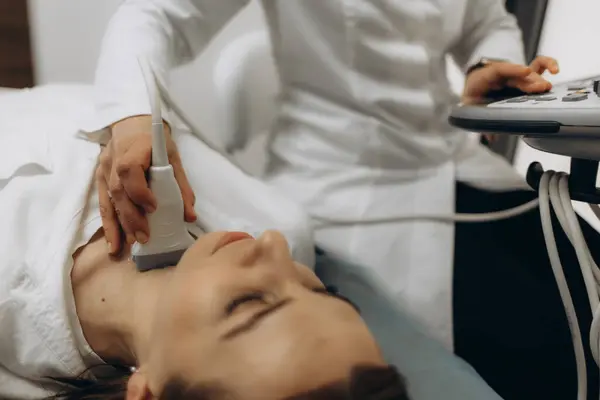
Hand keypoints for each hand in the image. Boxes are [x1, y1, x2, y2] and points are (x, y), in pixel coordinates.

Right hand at [96, 115, 196, 255]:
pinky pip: (103, 204)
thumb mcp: (173, 157)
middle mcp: (114, 160)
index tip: (153, 208)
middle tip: (144, 237)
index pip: (130, 171)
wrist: (131, 123)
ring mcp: (104, 170)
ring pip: (109, 200)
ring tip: (127, 246)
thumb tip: (190, 217)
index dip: (140, 191)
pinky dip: (109, 224)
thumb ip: (181, 186)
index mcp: (134, 149)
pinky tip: (115, 242)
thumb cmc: (155, 140)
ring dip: (118, 226)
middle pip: (119, 191)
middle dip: (131, 217)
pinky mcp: (100, 179)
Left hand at [463, 56, 559, 141]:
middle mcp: (502, 75)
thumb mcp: (471, 107)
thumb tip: (491, 137)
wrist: (473, 87)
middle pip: (518, 75)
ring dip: (538, 80)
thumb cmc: (474, 97)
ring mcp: (514, 75)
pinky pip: (537, 68)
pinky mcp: (524, 77)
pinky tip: (556, 70)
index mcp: (485, 78)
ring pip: (529, 73)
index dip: (513, 69)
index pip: (498, 70)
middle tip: (542, 88)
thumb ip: (480, 120)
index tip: (526, 71)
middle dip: (530, 81)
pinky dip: (547, 65)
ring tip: (547, 88)